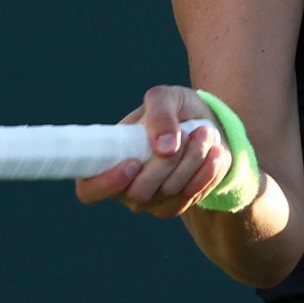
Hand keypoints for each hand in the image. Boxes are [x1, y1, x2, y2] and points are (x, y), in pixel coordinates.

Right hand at [73, 85, 229, 218]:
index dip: (106, 183)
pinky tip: (214, 151)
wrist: (205, 124)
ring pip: (170, 193)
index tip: (133, 162)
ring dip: (193, 160)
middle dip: (168, 162)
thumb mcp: (166, 97)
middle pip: (140, 192)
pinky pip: (192, 196)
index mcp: (108, 160)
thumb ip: (159, 113)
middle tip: (189, 132)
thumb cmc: (174, 109)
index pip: (89, 189)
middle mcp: (125, 188)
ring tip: (204, 132)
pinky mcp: (177, 205)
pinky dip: (207, 172)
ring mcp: (151, 201)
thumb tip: (164, 146)